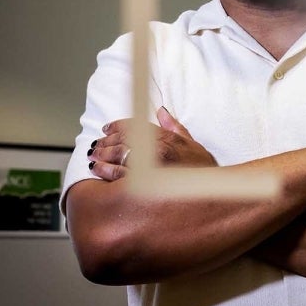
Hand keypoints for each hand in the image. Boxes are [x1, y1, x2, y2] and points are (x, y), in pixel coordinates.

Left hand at [88, 107, 217, 180]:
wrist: (212, 194)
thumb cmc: (202, 170)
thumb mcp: (192, 144)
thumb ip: (174, 127)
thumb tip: (161, 112)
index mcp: (166, 138)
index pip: (134, 125)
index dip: (116, 126)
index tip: (107, 128)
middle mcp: (157, 151)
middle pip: (122, 140)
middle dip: (106, 141)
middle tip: (97, 143)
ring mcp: (149, 169)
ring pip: (117, 157)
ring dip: (102, 155)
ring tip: (93, 156)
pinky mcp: (144, 186)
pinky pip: (118, 176)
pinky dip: (104, 171)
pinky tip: (97, 169)